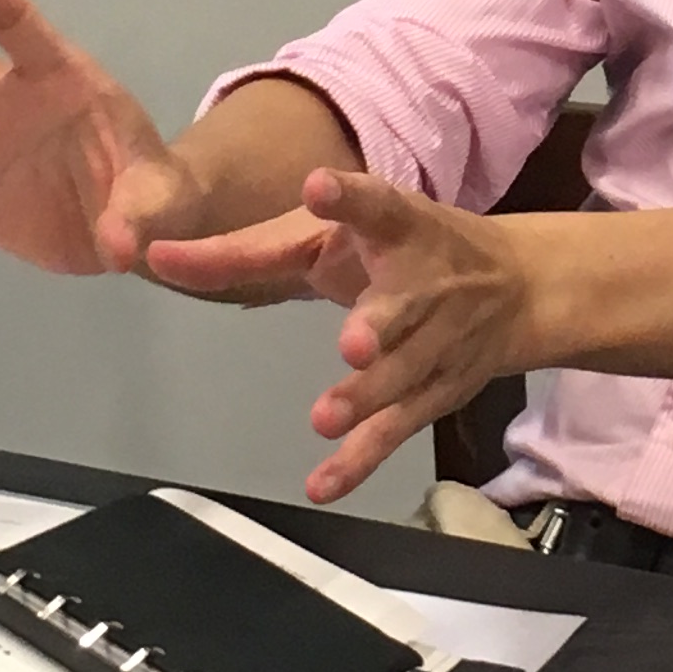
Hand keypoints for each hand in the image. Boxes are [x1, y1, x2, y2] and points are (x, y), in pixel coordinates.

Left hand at [150, 167, 538, 501]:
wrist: (516, 288)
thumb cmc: (398, 250)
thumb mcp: (329, 235)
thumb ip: (246, 253)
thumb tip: (156, 259)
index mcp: (398, 225)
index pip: (377, 205)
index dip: (350, 198)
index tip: (320, 186)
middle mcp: (423, 282)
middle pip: (402, 307)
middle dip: (379, 325)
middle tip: (353, 342)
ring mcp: (436, 341)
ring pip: (401, 375)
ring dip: (366, 396)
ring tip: (325, 418)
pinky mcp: (436, 391)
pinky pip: (397, 429)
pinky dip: (360, 460)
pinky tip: (322, 484)